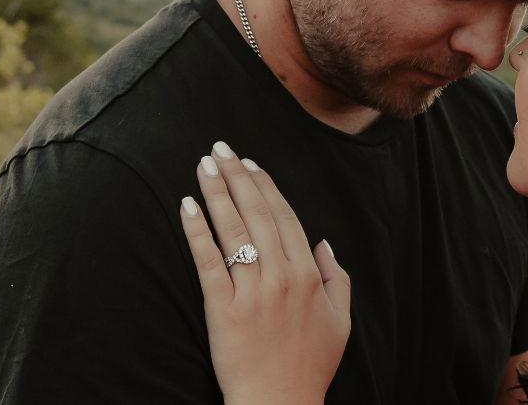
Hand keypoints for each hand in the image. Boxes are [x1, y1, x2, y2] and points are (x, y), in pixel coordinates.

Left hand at [179, 141, 350, 404]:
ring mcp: (251, 291)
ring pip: (233, 230)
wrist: (280, 404)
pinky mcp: (222, 309)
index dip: (266, 187)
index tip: (251, 163)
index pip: (285, 217)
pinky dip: (197, 231)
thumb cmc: (310, 366)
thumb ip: (336, 278)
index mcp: (309, 274)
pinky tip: (187, 206)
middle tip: (221, 148)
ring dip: (217, 192)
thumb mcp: (340, 321)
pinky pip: (208, 261)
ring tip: (204, 165)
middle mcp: (281, 276)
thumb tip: (324, 244)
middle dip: (238, 176)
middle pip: (257, 214)